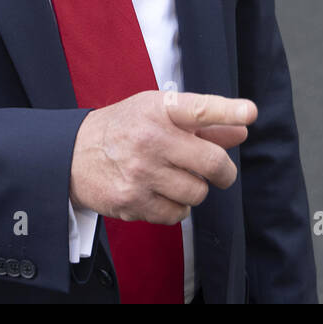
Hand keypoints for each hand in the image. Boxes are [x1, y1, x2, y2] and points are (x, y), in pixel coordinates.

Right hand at [69, 91, 256, 223]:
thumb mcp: (158, 114)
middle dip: (223, 171)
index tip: (249, 113)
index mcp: (158, 110)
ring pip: (197, 193)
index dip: (227, 111)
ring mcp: (140, 173)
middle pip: (212, 163)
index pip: (199, 109)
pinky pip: (177, 214)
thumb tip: (242, 130)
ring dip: (195, 190)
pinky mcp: (132, 201)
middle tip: (217, 171)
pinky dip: (176, 208)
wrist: (74, 154)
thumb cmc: (125, 128)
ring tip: (177, 179)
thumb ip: (202, 124)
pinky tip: (160, 193)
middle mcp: (150, 139)